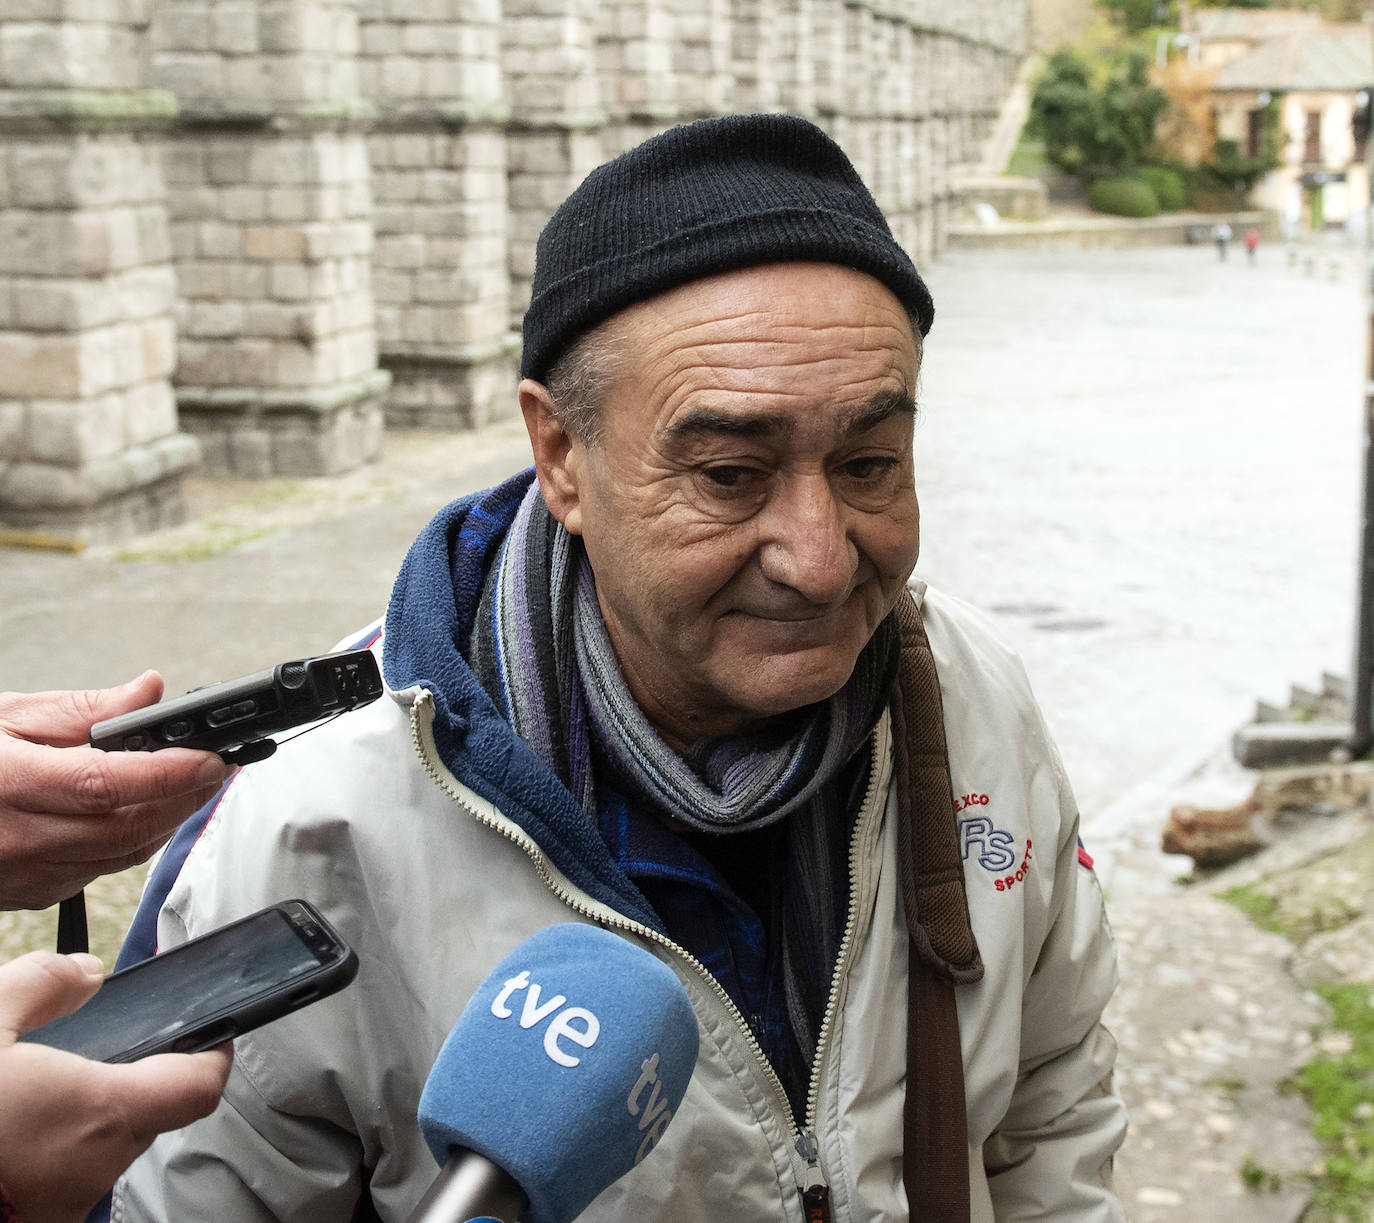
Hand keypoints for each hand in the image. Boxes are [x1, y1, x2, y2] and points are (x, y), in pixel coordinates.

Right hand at [0, 674, 232, 909]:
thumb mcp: (3, 715)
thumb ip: (80, 709)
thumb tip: (146, 692)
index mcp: (5, 784)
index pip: (105, 785)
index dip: (168, 773)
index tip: (212, 757)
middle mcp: (13, 839)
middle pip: (124, 828)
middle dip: (184, 798)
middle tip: (218, 768)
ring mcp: (21, 875)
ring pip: (119, 856)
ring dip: (166, 822)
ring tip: (193, 785)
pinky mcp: (28, 895)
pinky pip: (98, 872)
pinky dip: (131, 843)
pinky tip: (145, 813)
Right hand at [0, 951, 231, 1222]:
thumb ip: (40, 987)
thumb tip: (83, 973)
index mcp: (99, 1112)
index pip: (199, 1086)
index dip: (213, 1053)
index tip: (210, 1031)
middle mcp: (95, 1166)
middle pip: (149, 1114)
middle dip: (129, 1080)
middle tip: (90, 1054)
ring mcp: (65, 1207)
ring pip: (103, 1150)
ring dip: (84, 1119)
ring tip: (33, 1092)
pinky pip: (64, 1178)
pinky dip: (51, 1150)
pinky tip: (13, 1131)